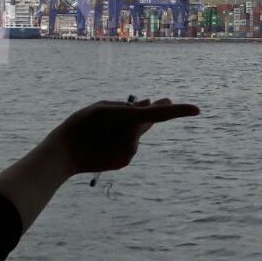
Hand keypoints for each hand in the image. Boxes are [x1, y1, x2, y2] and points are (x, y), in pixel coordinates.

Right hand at [48, 98, 199, 175]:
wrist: (64, 154)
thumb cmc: (81, 124)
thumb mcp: (103, 107)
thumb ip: (129, 107)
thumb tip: (149, 105)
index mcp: (128, 120)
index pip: (159, 115)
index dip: (179, 111)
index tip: (197, 110)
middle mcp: (133, 138)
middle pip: (147, 122)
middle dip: (151, 113)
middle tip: (164, 99)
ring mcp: (130, 152)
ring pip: (136, 135)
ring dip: (127, 129)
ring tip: (102, 130)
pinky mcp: (125, 162)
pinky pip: (129, 146)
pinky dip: (121, 141)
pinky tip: (103, 143)